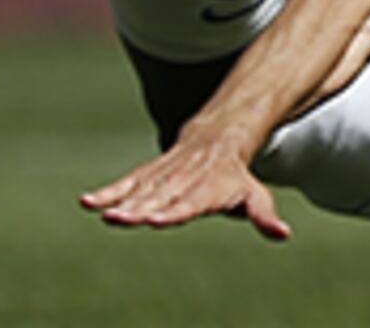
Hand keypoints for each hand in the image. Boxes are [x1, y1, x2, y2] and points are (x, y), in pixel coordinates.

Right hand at [81, 139, 292, 241]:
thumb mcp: (255, 194)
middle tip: (117, 220)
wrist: (218, 136)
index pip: (188, 203)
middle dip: (137, 210)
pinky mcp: (149, 173)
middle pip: (158, 197)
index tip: (154, 221)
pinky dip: (108, 192)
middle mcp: (182, 180)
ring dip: (119, 202)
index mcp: (207, 187)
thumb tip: (282, 234)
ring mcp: (163, 175)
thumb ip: (263, 215)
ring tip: (99, 213)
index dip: (172, 212)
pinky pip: (127, 183)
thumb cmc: (236, 176)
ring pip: (140, 190)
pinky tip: (87, 202)